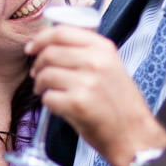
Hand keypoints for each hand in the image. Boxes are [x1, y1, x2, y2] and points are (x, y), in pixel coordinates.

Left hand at [26, 25, 165, 165]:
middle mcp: (96, 62)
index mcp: (103, 48)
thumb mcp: (111, 66)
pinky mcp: (78, 104)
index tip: (32, 48)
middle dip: (37, 64)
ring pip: (45, 75)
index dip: (41, 39)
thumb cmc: (119, 103)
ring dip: (40, 84)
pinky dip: (48, 102)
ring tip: (46, 91)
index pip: (62, 32)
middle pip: (49, 53)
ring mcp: (87, 83)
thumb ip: (85, 51)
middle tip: (37, 74)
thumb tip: (49, 41)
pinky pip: (48, 97)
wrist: (134, 133)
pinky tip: (57, 105)